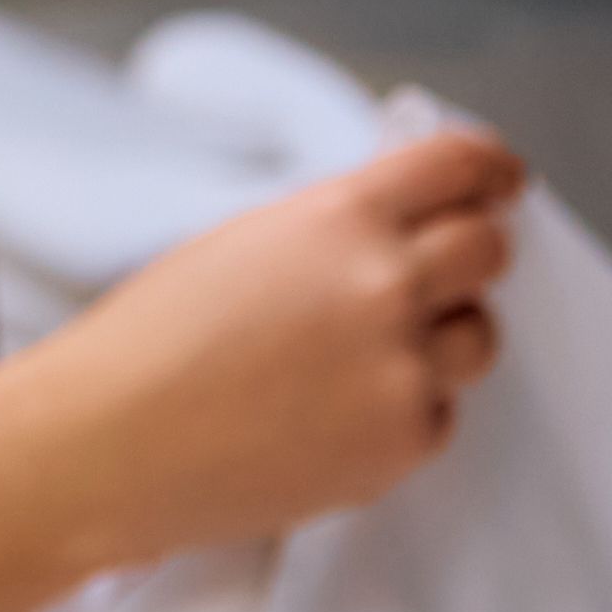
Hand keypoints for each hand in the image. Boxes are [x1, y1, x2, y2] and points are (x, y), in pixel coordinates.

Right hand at [18, 127, 528, 571]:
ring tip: (363, 353)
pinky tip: (329, 412)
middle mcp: (386, 286)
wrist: (107, 442)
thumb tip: (409, 225)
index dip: (491, 170)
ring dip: (443, 334)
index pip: (460, 167)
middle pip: (488, 249)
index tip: (503, 181)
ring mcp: (401, 370)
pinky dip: (402, 407)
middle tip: (437, 271)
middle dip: (469, 253)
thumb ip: (336, 226)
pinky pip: (439, 411)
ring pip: (479, 336)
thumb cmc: (152, 339)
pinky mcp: (402, 444)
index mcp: (340, 217)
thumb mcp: (245, 241)